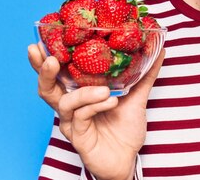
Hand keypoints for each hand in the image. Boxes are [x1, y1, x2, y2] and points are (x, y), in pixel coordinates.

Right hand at [28, 42, 164, 179]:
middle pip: (47, 88)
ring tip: (105, 90)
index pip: (58, 74)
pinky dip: (95, 106)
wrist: (129, 157)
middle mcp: (71, 107)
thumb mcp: (137, 96)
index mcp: (79, 93)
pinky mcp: (79, 137)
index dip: (44, 60)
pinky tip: (112, 101)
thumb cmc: (125, 128)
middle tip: (51, 59)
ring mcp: (73, 122)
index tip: (39, 42)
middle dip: (44, 71)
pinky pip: (81, 118)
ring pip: (65, 102)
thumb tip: (160, 50)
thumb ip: (146, 74)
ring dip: (84, 93)